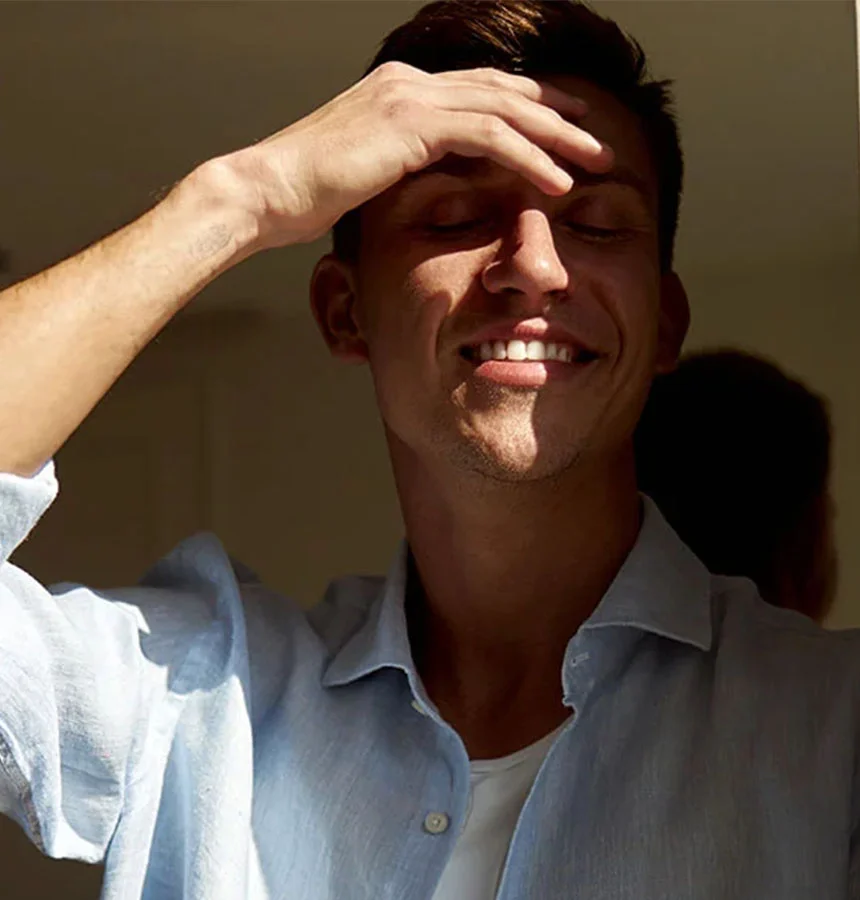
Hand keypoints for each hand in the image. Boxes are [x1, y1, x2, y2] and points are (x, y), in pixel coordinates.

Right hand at [223, 62, 612, 248]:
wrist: (267, 191)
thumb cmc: (309, 195)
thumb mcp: (369, 173)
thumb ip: (409, 164)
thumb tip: (440, 182)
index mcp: (404, 89)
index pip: (484, 91)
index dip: (532, 110)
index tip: (567, 131)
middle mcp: (412, 82)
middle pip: (506, 91)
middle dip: (560, 115)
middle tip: (600, 139)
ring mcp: (412, 96)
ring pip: (507, 108)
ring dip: (559, 135)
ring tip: (599, 160)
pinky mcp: (412, 123)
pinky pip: (489, 136)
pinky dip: (529, 158)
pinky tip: (558, 181)